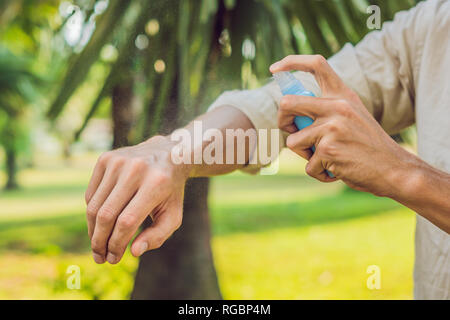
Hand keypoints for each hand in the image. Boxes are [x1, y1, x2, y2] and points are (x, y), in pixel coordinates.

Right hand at [85, 135, 189, 263]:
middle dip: (100, 241)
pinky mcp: (105, 159)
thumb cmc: (170, 191)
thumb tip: (134, 252)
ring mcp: (118, 162)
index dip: (117, 244)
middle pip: (106, 215)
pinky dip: (93, 213)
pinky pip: (91, 195)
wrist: (166, 154)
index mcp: (156, 183)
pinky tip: (101, 223)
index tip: (113, 259)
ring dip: (93, 231)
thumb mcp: (173, 214)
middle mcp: (135, 169)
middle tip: (100, 258)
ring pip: (94, 206)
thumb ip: (158, 236)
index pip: (127, 221)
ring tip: (98, 245)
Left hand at [270, 55, 414, 196]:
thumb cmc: (368, 146)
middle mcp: (337, 107)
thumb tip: (289, 111)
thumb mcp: (352, 117)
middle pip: (287, 104)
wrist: (394, 169)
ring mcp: (331, 128)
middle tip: (291, 131)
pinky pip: (307, 165)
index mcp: (343, 95)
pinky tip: (336, 170)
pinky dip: (318, 172)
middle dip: (282, 121)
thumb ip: (327, 110)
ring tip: (326, 158)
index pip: (316, 64)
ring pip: (293, 141)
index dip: (291, 62)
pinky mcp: (328, 150)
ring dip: (304, 155)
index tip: (274, 69)